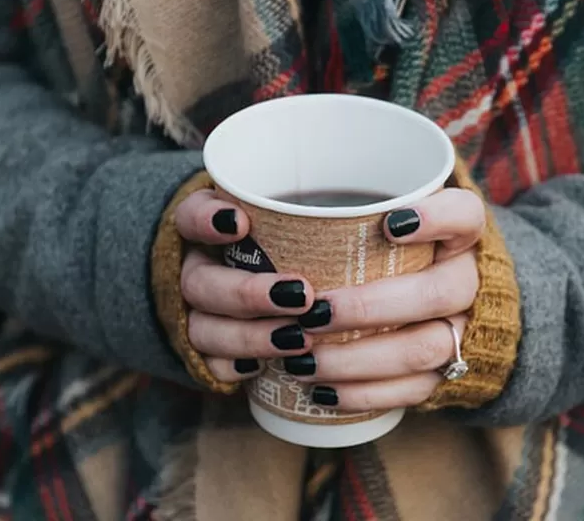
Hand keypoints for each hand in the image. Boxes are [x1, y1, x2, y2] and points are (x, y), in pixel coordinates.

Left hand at [174, 187, 485, 411]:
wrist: (429, 291)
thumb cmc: (374, 246)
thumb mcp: (358, 213)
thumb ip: (307, 203)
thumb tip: (229, 220)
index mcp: (456, 231)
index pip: (465, 214)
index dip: (437, 217)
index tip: (389, 224)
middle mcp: (468, 278)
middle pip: (441, 292)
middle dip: (371, 306)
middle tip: (311, 312)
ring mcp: (463, 329)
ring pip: (427, 349)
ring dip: (361, 358)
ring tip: (303, 359)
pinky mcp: (445, 371)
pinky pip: (415, 391)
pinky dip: (365, 394)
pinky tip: (321, 393)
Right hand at [175, 189, 316, 381]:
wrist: (247, 275)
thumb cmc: (284, 240)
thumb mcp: (294, 218)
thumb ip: (320, 214)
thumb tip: (393, 224)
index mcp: (207, 228)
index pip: (190, 215)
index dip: (206, 220)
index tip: (240, 223)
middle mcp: (195, 269)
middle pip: (200, 283)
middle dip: (248, 293)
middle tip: (301, 295)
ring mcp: (195, 312)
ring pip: (203, 329)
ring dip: (250, 336)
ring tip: (298, 339)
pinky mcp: (206, 349)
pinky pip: (209, 364)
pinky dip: (233, 367)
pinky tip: (261, 368)